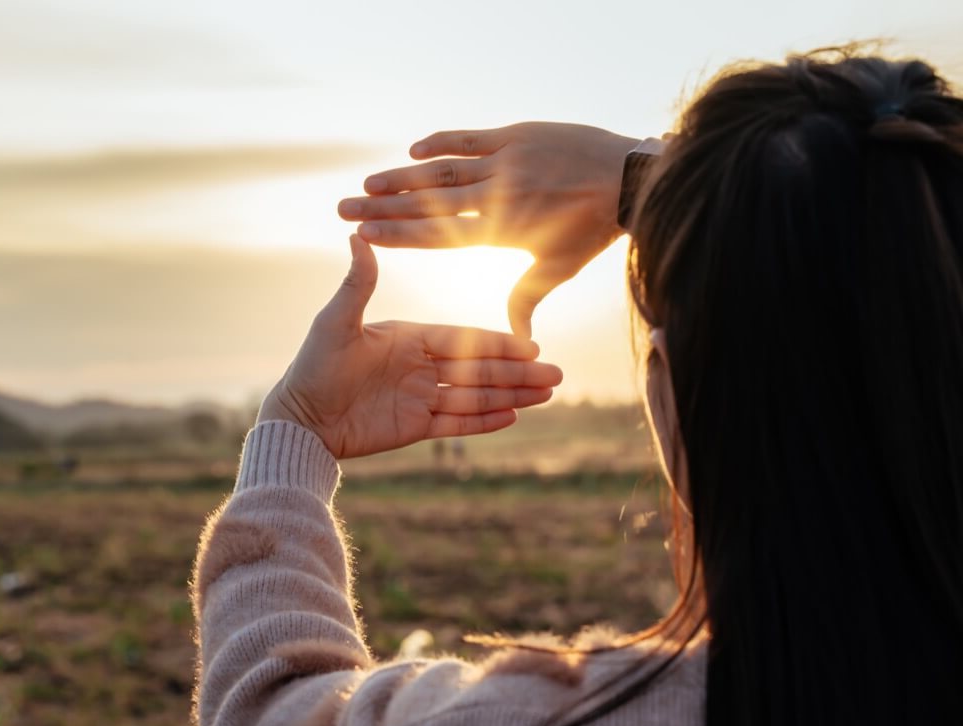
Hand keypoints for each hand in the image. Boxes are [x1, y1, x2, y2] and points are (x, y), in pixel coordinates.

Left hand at [258, 236, 562, 458]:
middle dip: (518, 372)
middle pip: (478, 368)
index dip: (497, 344)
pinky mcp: (414, 427)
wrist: (299, 419)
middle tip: (557, 375)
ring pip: (475, 395)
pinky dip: (484, 420)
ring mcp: (420, 397)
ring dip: (511, 395)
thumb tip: (356, 236)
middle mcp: (420, 366)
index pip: (463, 339)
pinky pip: (456, 423)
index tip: (532, 346)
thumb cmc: (313, 366)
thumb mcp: (336, 323)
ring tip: (549, 396)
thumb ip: (356, 285)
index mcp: (409, 338)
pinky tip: (514, 416)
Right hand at [338, 123, 638, 336]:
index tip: (363, 235)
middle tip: (344, 208)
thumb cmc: (594, 231)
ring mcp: (504, 162)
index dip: (397, 236)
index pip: (436, 236)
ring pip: (441, 170)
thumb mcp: (558, 268)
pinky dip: (441, 141)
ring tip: (367, 182)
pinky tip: (414, 148)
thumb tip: (519, 341)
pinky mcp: (517, 134)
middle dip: (382, 207)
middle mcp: (495, 196)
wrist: (631, 179)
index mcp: (500, 232)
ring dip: (401, 176)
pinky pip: (470, 138)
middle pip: (426, 203)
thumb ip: (526, 297)